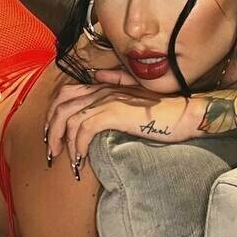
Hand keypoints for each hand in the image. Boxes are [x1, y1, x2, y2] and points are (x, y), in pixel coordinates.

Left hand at [43, 70, 194, 176]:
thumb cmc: (163, 110)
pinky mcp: (115, 113)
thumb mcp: (136, 93)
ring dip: (63, 142)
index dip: (53, 114)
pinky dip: (79, 145)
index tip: (54, 136)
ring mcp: (108, 100)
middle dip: (52, 130)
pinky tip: (82, 159)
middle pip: (61, 105)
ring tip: (69, 160)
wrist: (184, 113)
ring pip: (69, 117)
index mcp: (104, 86)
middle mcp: (102, 89)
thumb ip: (116, 81)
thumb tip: (96, 76)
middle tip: (53, 152)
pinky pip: (84, 128)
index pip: (66, 93)